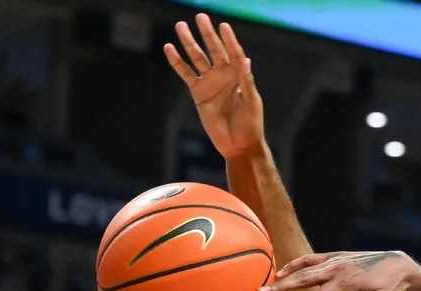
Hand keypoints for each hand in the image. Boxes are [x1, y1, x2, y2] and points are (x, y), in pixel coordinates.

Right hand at [164, 14, 263, 158]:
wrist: (237, 144)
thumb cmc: (250, 124)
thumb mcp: (251, 102)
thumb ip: (246, 81)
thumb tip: (245, 60)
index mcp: (240, 75)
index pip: (234, 52)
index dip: (229, 39)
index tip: (223, 26)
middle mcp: (224, 75)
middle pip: (214, 49)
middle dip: (207, 34)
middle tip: (200, 17)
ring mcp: (210, 82)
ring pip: (197, 58)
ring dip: (189, 43)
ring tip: (180, 26)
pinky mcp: (198, 93)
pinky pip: (185, 74)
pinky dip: (177, 62)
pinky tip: (169, 49)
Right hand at [259, 251, 417, 290]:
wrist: (398, 265)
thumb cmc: (391, 286)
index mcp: (346, 282)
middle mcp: (337, 269)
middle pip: (304, 279)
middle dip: (282, 288)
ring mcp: (335, 261)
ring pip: (305, 267)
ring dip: (285, 275)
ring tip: (267, 282)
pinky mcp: (336, 257)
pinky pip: (312, 259)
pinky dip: (297, 263)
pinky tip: (284, 270)